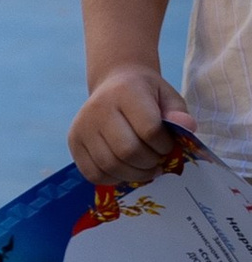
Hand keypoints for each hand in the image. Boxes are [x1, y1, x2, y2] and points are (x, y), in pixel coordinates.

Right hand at [68, 59, 193, 187]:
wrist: (115, 83)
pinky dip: (114, 178)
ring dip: (135, 174)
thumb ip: (179, 113)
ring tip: (145, 167)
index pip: (149, 129)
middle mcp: (98, 108)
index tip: (168, 144)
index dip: (165, 145)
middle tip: (158, 160)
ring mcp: (82, 126)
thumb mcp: (168, 97)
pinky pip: (93, 173)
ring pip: (110, 166)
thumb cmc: (146, 94)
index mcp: (125, 92)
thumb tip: (187, 127)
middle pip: (127, 151)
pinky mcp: (74, 141)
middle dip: (150, 163)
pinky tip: (126, 169)